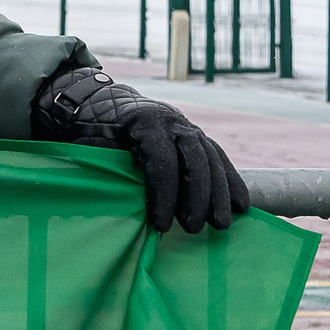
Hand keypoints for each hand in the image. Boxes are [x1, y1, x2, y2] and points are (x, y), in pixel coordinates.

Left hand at [32, 67, 250, 233]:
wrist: (105, 100)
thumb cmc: (93, 127)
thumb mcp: (89, 138)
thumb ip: (101, 157)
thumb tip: (111, 182)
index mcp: (146, 121)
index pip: (162, 160)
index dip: (163, 193)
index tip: (161, 223)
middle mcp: (174, 121)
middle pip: (195, 160)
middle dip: (197, 197)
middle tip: (191, 228)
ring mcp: (189, 128)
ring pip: (212, 160)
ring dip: (219, 194)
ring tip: (220, 225)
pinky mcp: (198, 137)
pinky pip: (220, 159)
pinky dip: (231, 182)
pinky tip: (241, 206)